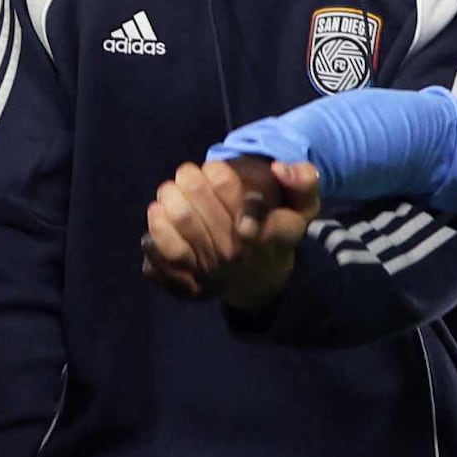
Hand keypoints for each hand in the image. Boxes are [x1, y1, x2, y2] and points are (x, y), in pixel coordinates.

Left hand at [142, 155, 318, 312]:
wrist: (260, 276)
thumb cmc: (277, 228)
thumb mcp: (302, 204)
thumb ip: (303, 180)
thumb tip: (279, 169)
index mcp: (268, 233)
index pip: (246, 205)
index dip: (221, 179)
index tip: (214, 168)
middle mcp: (238, 256)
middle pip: (196, 211)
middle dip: (187, 181)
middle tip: (187, 173)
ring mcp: (212, 274)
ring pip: (177, 226)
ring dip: (168, 200)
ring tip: (170, 192)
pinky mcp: (190, 288)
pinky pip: (162, 259)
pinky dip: (154, 233)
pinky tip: (158, 218)